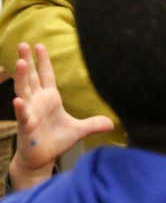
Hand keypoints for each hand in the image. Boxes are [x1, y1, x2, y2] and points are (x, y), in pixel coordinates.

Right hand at [10, 43, 113, 190]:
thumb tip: (112, 123)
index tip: (39, 45)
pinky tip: (16, 101)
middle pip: (31, 77)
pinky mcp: (25, 126)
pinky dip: (19, 108)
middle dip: (27, 61)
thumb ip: (93, 123)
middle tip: (23, 44)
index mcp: (49, 98)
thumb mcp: (79, 129)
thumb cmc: (56, 141)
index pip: (45, 76)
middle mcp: (37, 102)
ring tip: (20, 62)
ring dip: (21, 77)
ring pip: (23, 91)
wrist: (42, 159)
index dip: (43, 61)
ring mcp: (30, 112)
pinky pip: (22, 115)